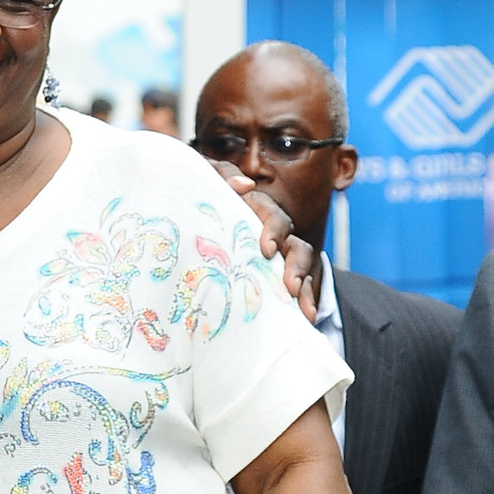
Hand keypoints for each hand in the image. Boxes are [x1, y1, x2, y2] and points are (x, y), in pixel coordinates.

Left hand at [205, 158, 318, 322]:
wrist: (186, 222)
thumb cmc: (199, 197)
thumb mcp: (207, 181)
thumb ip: (223, 175)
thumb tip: (245, 186)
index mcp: (258, 210)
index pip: (275, 218)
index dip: (275, 231)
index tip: (266, 249)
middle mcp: (274, 235)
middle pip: (297, 247)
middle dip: (297, 267)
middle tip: (290, 286)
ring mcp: (279, 257)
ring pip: (303, 271)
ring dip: (306, 289)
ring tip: (305, 310)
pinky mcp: (277, 278)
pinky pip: (299, 290)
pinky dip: (305, 303)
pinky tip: (306, 318)